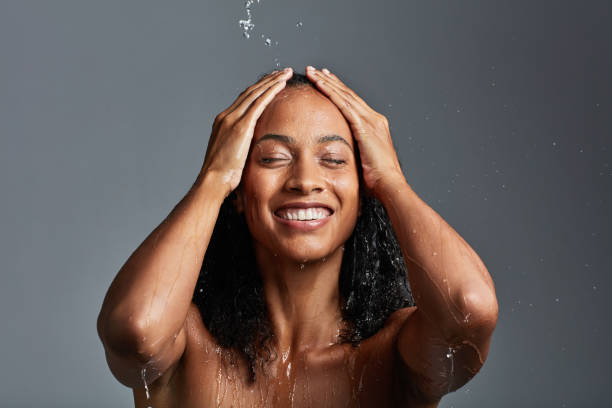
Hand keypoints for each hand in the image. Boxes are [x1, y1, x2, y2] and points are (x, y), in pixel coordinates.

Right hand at [199, 68, 292, 196]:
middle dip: (267, 80)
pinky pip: (259, 103)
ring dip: (271, 81)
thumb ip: (240, 145)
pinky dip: (271, 91)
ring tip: (285, 73)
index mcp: (223, 122)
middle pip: (250, 92)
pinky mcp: (241, 126)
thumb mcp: (231, 155)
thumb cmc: (222, 175)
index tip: (270, 82)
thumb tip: (251, 148)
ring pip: (255, 93)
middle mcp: (226, 116)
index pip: (243, 99)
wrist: (213, 181)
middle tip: (281, 71)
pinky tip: (281, 85)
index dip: (258, 89)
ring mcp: (232, 119)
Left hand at [305, 66, 404, 197]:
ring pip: (344, 95)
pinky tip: (320, 84)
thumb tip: (337, 158)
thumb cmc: (377, 182)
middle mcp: (374, 119)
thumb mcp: (363, 162)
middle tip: (316, 70)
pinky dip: (331, 92)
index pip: (353, 103)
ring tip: (313, 72)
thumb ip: (353, 154)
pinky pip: (343, 105)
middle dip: (331, 81)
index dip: (339, 91)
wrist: (389, 185)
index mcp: (375, 126)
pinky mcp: (364, 126)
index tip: (327, 81)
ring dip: (327, 82)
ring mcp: (370, 121)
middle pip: (348, 94)